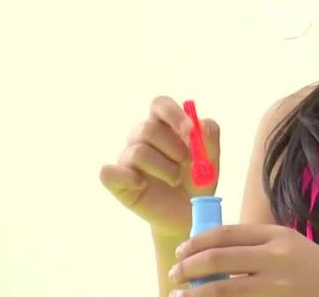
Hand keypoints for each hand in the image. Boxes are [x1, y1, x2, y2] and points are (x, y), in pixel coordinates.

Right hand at [99, 96, 219, 237]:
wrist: (189, 214)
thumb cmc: (197, 182)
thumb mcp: (211, 159)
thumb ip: (209, 136)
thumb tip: (198, 124)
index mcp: (164, 125)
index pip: (160, 104)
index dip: (173, 113)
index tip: (189, 131)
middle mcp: (142, 138)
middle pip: (147, 129)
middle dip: (172, 147)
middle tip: (187, 162)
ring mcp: (127, 158)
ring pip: (138, 152)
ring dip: (163, 168)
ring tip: (175, 180)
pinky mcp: (117, 180)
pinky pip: (108, 172)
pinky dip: (128, 178)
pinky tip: (142, 185)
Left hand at [168, 224, 318, 296]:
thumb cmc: (317, 271)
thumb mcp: (290, 248)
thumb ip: (258, 247)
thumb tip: (212, 252)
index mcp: (277, 235)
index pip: (225, 234)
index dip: (196, 242)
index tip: (180, 252)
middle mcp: (276, 257)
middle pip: (218, 259)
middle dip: (188, 267)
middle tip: (174, 275)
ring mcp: (278, 286)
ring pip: (224, 289)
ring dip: (196, 293)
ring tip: (179, 296)